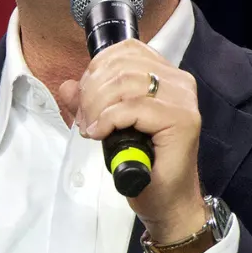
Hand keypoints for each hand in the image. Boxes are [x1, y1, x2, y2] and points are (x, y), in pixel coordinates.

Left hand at [57, 40, 206, 242]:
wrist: (167, 202)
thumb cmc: (144, 166)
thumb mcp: (109, 127)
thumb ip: (90, 103)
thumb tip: (67, 86)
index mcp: (167, 75)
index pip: (126, 51)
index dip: (96, 69)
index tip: (85, 100)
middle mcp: (180, 82)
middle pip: (122, 66)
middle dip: (92, 92)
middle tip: (84, 120)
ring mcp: (184, 100)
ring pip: (125, 84)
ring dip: (98, 106)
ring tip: (92, 128)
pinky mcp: (182, 120)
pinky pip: (133, 108)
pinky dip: (108, 119)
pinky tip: (100, 134)